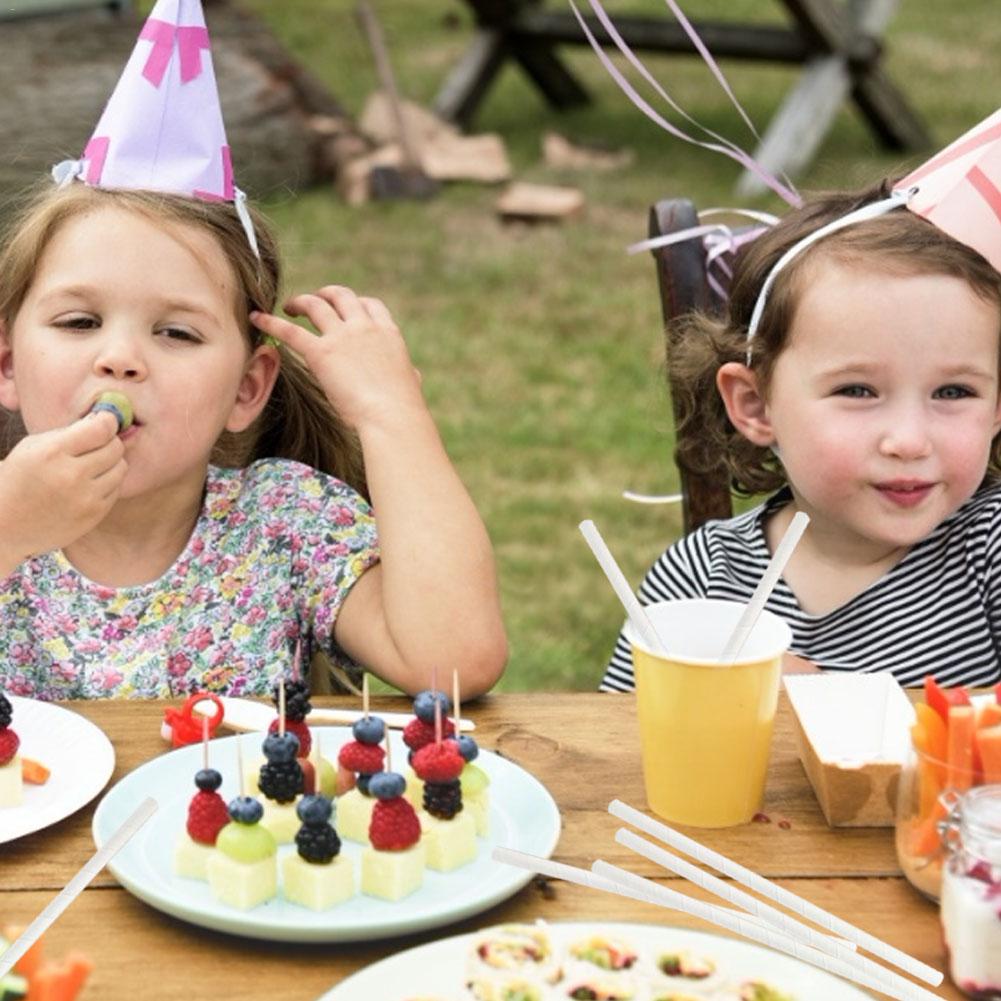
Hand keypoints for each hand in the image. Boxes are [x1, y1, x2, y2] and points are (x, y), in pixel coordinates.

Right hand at [0, 412, 125, 566]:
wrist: (6, 521)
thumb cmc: (21, 476)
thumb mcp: (34, 446)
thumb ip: (69, 431)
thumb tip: (106, 419)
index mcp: (52, 453)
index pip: (100, 430)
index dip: (108, 421)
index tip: (106, 421)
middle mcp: (71, 476)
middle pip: (115, 448)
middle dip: (109, 442)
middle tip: (97, 444)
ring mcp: (84, 499)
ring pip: (121, 468)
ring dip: (111, 463)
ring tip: (92, 465)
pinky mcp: (93, 516)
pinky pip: (116, 489)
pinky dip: (108, 483)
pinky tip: (89, 484)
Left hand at [250, 285, 424, 430]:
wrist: (392, 417)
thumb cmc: (403, 408)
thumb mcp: (410, 382)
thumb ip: (408, 373)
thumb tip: (413, 375)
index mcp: (388, 333)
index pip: (370, 305)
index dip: (354, 304)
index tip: (344, 310)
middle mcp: (365, 327)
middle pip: (342, 296)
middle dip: (325, 295)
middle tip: (313, 302)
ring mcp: (342, 337)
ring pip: (315, 304)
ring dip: (300, 301)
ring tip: (288, 306)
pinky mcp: (321, 353)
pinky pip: (290, 331)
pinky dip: (272, 322)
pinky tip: (257, 318)